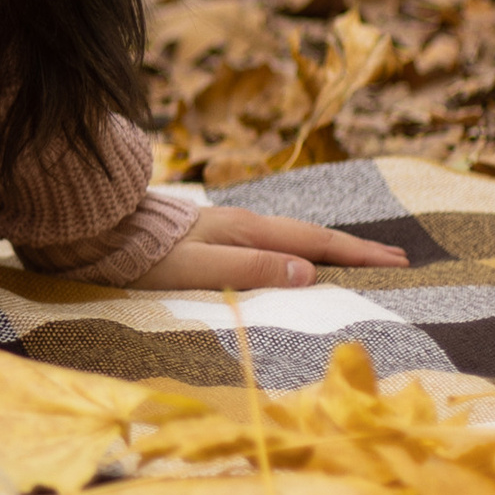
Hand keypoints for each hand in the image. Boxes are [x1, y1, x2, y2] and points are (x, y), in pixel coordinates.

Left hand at [137, 206, 413, 293]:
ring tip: (360, 258)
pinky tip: (300, 257)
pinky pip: (273, 241)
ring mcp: (228, 227)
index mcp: (247, 231)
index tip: (398, 262)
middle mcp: (243, 223)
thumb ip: (251, 268)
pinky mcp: (213, 235)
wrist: (96, 228)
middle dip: (356, 248)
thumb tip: (309, 271)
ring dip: (331, 247)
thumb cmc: (143, 256)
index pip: (316, 243)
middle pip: (311, 235)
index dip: (358, 254)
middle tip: (398, 259)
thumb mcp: (198, 268)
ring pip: (293, 236)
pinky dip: (301, 249)